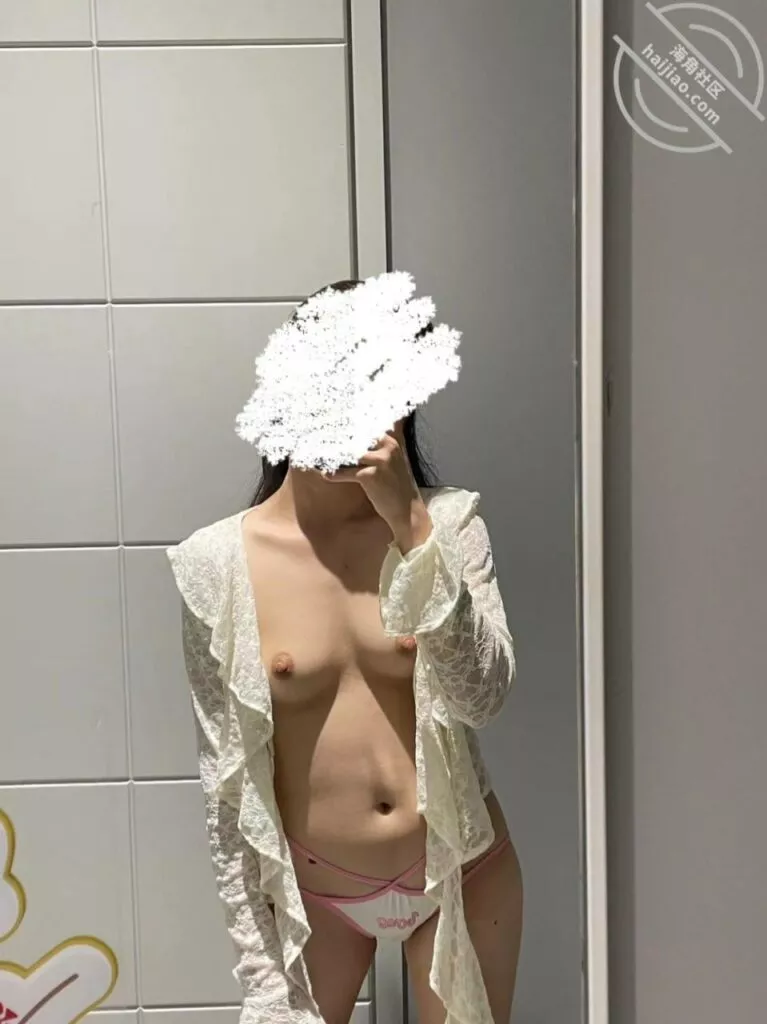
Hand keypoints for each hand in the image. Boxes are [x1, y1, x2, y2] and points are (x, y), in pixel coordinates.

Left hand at [322, 431, 432, 552]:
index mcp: (391, 442)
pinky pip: (345, 472)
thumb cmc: (396, 488)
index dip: (347, 430)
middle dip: (337, 441)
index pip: (364, 429)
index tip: (331, 430)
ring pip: (349, 454)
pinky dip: (334, 475)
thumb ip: (376, 450)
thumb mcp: (391, 462)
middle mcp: (387, 447)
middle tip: (321, 443)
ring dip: (333, 457)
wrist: (407, 511)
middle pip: (354, 439)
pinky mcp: (371, 476)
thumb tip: (351, 442)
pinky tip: (325, 475)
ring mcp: (380, 461)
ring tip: (320, 458)